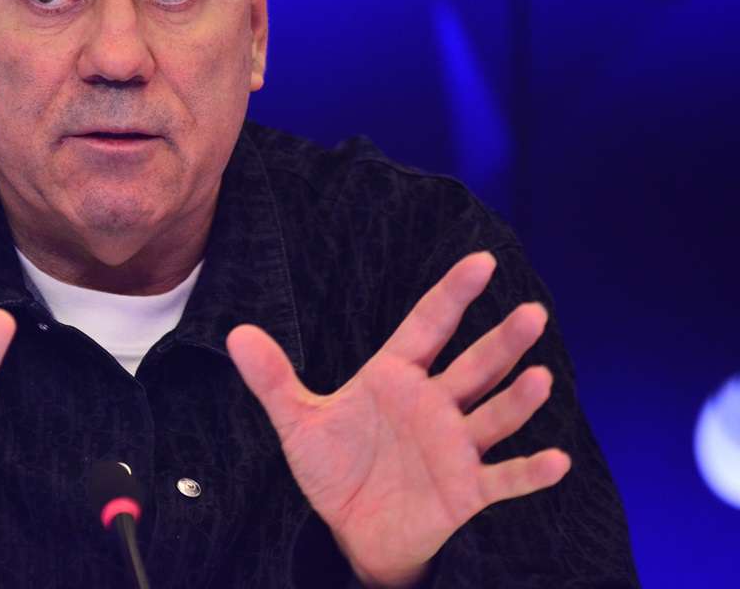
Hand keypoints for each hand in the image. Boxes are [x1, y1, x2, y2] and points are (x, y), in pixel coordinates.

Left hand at [227, 252, 569, 588]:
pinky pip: (503, 478)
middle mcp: (434, 403)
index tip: (482, 261)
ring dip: (517, 399)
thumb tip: (235, 334)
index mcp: (396, 376)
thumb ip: (273, 379)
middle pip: (473, 365)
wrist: (350, 529)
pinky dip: (529, 471)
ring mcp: (455, 446)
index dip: (453, 294)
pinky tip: (555, 459)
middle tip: (532, 313)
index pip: (428, 325)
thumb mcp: (298, 422)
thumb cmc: (335, 467)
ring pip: (494, 415)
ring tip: (539, 376)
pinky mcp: (466, 489)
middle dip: (501, 342)